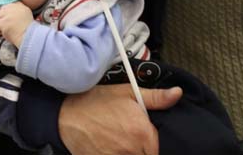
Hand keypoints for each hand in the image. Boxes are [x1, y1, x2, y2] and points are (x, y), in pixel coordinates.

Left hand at [0, 2, 32, 46]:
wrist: (29, 38)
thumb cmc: (28, 31)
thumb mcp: (26, 16)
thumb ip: (17, 12)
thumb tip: (7, 14)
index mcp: (20, 6)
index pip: (7, 6)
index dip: (5, 14)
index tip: (7, 20)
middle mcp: (14, 8)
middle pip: (1, 11)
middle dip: (1, 19)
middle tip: (5, 27)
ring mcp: (8, 15)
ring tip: (6, 31)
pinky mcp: (4, 22)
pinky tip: (5, 34)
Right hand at [59, 84, 182, 154]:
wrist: (66, 115)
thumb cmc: (96, 102)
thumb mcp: (127, 93)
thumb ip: (156, 98)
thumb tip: (177, 94)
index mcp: (142, 132)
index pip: (160, 148)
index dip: (155, 144)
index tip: (148, 140)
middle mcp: (132, 150)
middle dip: (144, 149)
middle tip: (133, 140)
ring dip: (132, 153)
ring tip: (121, 143)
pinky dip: (117, 154)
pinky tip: (111, 147)